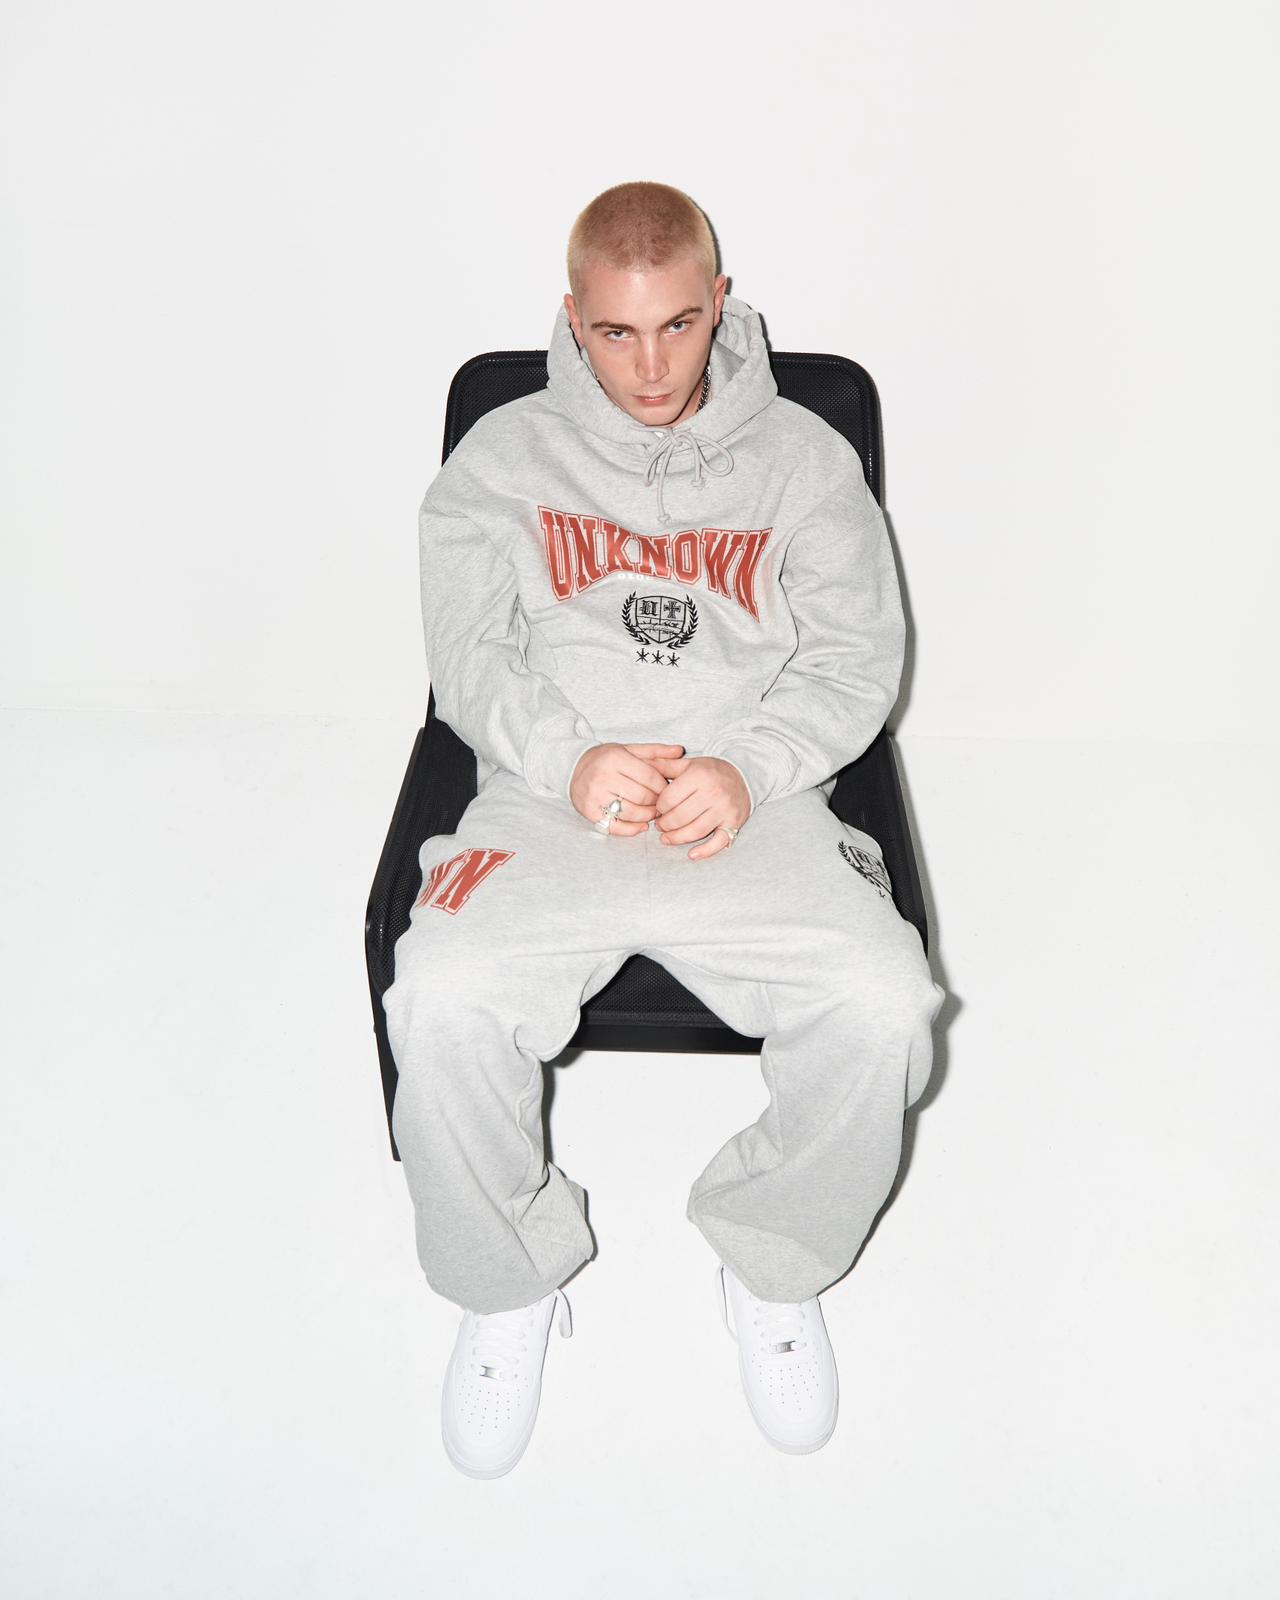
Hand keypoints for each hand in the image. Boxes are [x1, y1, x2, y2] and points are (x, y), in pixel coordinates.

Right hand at [570, 743, 685, 834]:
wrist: (573, 768)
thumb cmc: (606, 759)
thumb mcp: (629, 749)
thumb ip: (655, 751)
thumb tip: (679, 750)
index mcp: (615, 758)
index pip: (650, 776)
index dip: (663, 786)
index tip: (667, 790)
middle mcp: (603, 776)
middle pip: (642, 796)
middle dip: (657, 802)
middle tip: (661, 804)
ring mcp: (594, 796)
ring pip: (631, 813)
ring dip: (647, 816)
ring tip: (652, 813)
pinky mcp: (589, 812)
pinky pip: (615, 826)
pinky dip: (632, 829)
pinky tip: (641, 825)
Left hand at [649, 755, 750, 859]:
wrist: (745, 775)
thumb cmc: (712, 771)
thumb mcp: (689, 764)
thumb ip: (665, 765)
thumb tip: (641, 763)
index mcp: (699, 776)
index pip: (669, 799)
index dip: (658, 807)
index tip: (657, 809)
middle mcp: (713, 792)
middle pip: (679, 817)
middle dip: (664, 824)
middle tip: (660, 826)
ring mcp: (724, 809)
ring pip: (695, 831)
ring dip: (677, 838)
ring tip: (667, 838)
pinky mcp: (733, 823)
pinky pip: (719, 841)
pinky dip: (705, 851)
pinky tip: (692, 855)